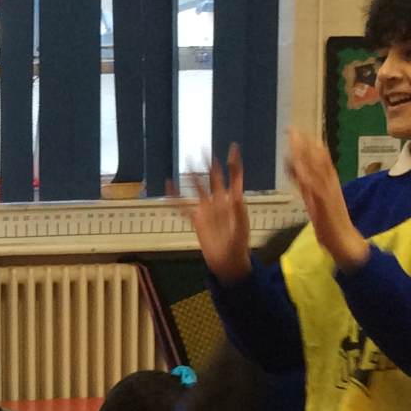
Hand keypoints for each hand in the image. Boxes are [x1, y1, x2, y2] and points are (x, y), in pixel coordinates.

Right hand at [180, 144, 252, 282]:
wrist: (228, 263)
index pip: (235, 177)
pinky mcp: (197, 220)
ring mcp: (208, 210)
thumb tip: (237, 196)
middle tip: (203, 148)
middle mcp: (220, 202)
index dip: (234, 162)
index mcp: (234, 202)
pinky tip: (169, 186)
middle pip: (214, 178)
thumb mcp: (241, 230)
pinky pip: (184, 206)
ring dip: (193, 176)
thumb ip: (239, 213)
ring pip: (198, 188)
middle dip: (209, 163)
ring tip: (187, 161)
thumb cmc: (239, 248)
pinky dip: (175, 197)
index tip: (232, 147)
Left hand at [285, 127, 368, 269]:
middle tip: (291, 128)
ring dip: (304, 154)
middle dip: (303, 143)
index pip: (318, 159)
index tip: (295, 131)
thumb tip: (299, 175)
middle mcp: (329, 183)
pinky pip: (315, 187)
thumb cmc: (332, 224)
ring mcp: (328, 192)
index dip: (307, 144)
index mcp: (328, 182)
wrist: (346, 243)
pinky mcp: (325, 204)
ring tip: (293, 140)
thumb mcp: (318, 201)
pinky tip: (299, 168)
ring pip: (316, 168)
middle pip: (316, 158)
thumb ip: (309, 188)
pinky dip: (307, 177)